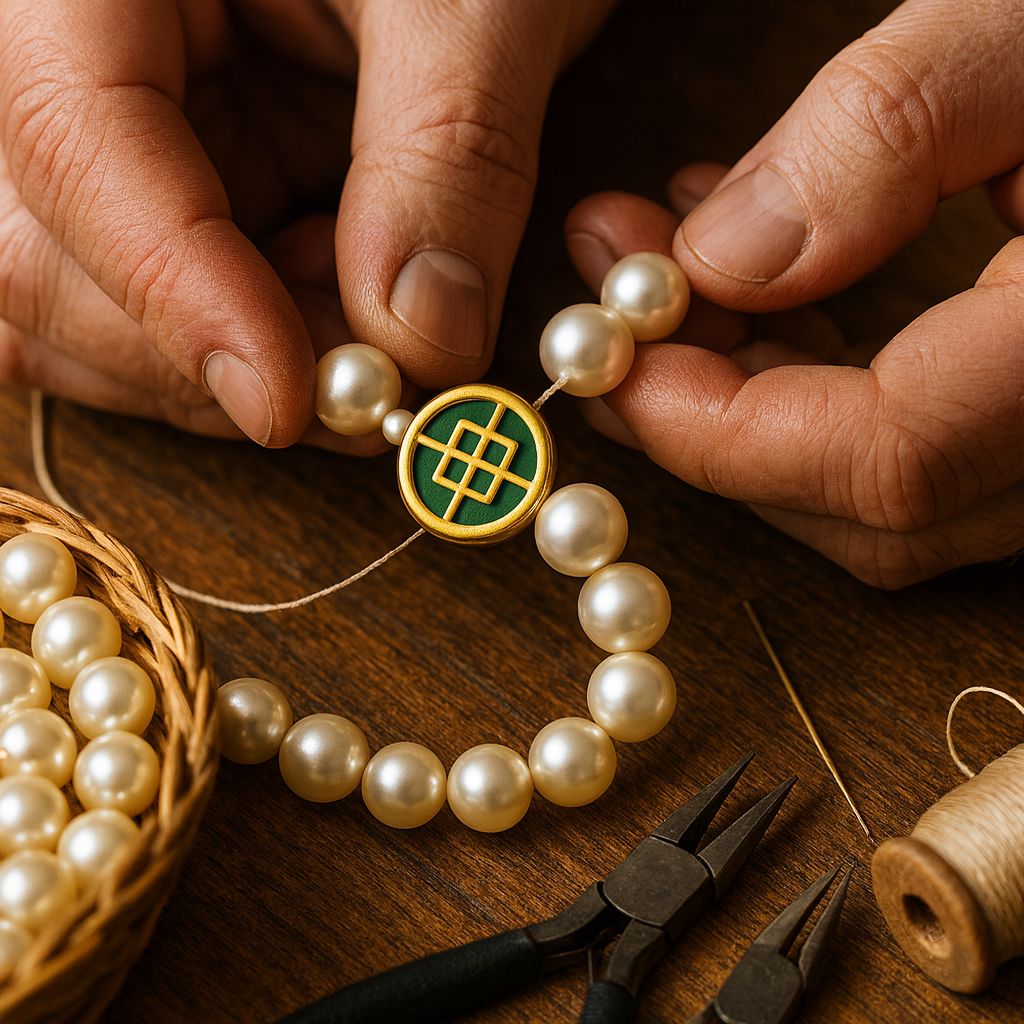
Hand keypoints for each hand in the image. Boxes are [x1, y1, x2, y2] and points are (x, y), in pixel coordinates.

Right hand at [0, 0, 610, 448]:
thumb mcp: (477, 2)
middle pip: (44, 258)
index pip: (68, 138)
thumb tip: (423, 335)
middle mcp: (73, 58)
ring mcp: (121, 139)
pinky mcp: (173, 192)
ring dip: (224, 374)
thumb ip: (448, 155)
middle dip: (206, 361)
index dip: (173, 292)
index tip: (284, 401)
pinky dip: (246, 356)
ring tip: (363, 326)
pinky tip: (333, 312)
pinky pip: (150, 321)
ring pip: (84, 313)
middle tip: (363, 385)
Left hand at [566, 0, 1023, 587]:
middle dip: (713, 421)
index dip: (720, 427)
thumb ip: (885, 134)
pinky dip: (821, 389)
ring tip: (676, 276)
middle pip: (871, 509)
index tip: (611, 354)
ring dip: (753, 404)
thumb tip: (720, 260)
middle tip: (620, 309)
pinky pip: (930, 448)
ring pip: (890, 494)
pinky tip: (767, 286)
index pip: (886, 460)